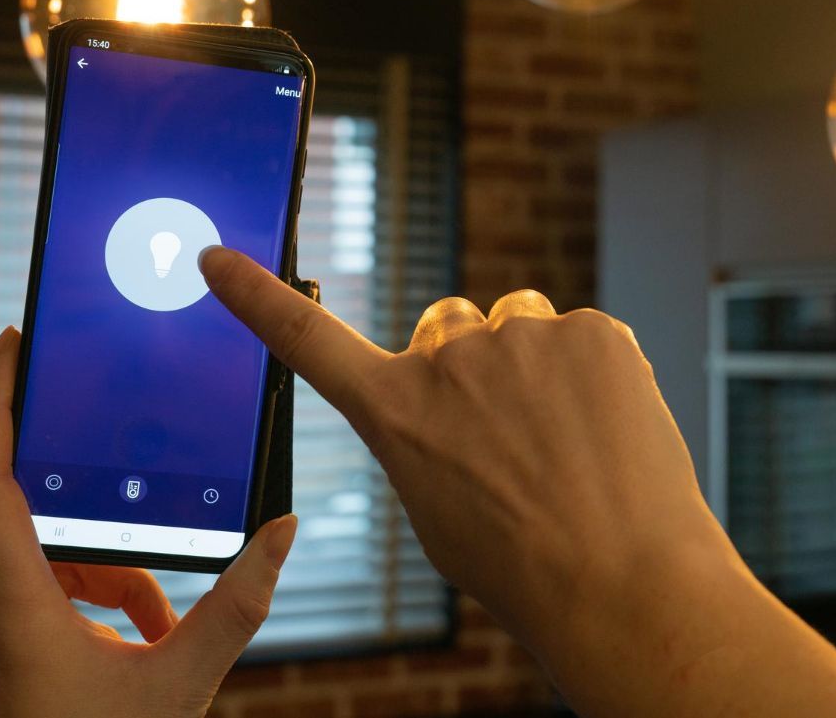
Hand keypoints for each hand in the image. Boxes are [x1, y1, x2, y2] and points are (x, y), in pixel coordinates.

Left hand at [0, 327, 298, 717]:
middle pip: (11, 515)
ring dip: (94, 567)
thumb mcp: (182, 688)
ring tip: (157, 611)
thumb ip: (238, 605)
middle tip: (117, 448)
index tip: (14, 345)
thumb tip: (284, 530)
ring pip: (22, 564)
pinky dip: (78, 601)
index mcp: (8, 610)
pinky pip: (21, 603)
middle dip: (79, 495)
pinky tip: (134, 641)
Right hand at [200, 248, 743, 712]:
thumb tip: (451, 402)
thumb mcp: (436, 512)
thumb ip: (424, 437)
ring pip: (522, 325)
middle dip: (472, 361)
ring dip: (536, 363)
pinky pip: (584, 335)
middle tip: (513, 433)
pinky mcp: (592, 330)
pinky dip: (597, 374)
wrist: (618, 579)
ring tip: (568, 441)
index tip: (217, 256)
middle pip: (449, 325)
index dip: (258, 296)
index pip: (307, 338)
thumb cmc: (523, 563)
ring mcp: (524, 336)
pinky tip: (609, 432)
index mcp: (393, 411)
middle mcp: (448, 358)